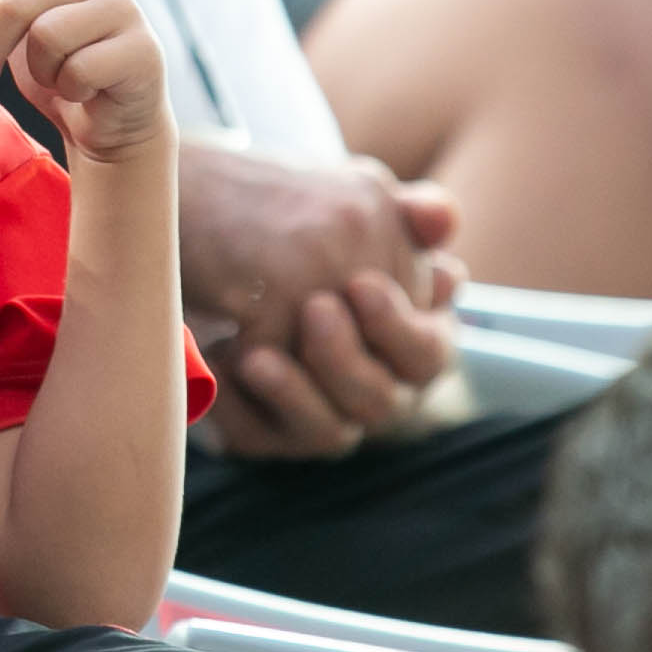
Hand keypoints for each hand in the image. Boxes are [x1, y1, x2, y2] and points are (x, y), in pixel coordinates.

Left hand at [0, 0, 169, 165]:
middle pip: (15, 3)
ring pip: (46, 36)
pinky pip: (78, 70)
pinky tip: (88, 91)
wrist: (111, 125)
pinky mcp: (143, 50)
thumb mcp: (27, 21)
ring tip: (59, 79)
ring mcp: (125, 8)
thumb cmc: (63, 70)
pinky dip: (71, 91)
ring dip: (41, 73)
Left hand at [177, 145, 462, 456]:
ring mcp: (325, 418)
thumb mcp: (364, 213)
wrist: (230, 251)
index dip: (399, 326)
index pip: (427, 352)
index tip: (359, 283)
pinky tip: (212, 364)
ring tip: (254, 354)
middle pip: (380, 401)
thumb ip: (409, 214)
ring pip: (326, 433)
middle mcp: (378, 392)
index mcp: (416, 345)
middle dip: (346, 359)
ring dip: (293, 394)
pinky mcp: (270, 434)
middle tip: (312, 308)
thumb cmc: (318, 234)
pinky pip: (256, 438)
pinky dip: (233, 405)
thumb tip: (440, 217)